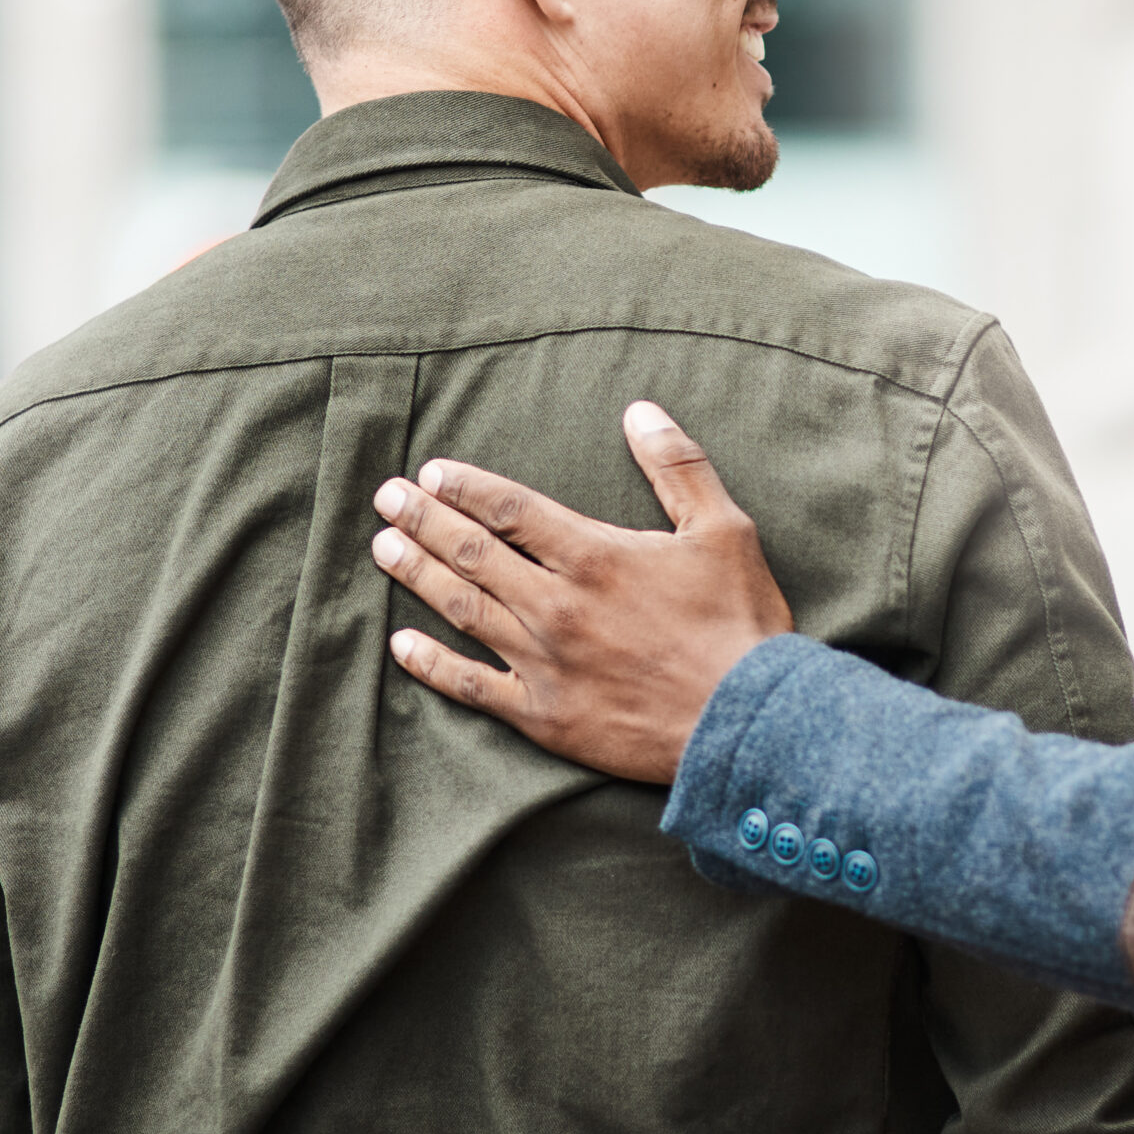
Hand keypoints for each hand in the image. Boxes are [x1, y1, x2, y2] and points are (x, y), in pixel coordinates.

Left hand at [371, 400, 792, 782]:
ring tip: (384, 547)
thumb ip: (678, 466)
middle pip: (472, 553)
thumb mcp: (725, 529)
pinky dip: (431, 664)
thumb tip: (640, 411)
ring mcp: (544, 663)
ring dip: (417, 574)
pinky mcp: (543, 714)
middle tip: (387, 498)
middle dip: (424, 520)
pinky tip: (402, 644)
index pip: (511, 509)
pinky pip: (471, 686)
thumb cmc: (741, 623)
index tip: (432, 472)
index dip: (467, 487)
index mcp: (595, 556)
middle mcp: (556, 606)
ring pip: (462, 609)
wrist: (748, 722)